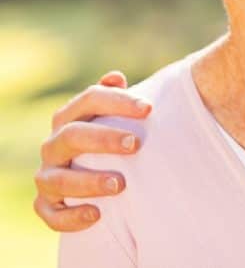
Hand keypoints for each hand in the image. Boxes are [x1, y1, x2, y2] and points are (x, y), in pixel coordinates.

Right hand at [33, 71, 149, 230]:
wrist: (89, 171)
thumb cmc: (108, 138)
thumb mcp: (113, 116)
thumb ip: (115, 97)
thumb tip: (116, 77)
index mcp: (70, 117)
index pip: (89, 100)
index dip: (118, 102)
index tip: (149, 109)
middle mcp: (54, 144)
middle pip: (72, 135)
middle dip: (104, 139)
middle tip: (136, 144)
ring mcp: (47, 175)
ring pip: (58, 179)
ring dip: (89, 182)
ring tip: (120, 185)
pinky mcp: (46, 204)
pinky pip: (50, 213)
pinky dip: (71, 217)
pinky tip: (97, 215)